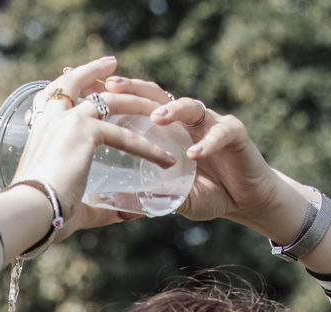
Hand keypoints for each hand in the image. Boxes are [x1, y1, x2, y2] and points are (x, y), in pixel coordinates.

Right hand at [9, 56, 176, 235]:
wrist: (29, 211)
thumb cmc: (41, 215)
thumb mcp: (74, 205)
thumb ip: (102, 207)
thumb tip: (129, 213)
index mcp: (38, 132)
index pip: (51, 97)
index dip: (67, 85)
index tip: (83, 79)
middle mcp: (50, 121)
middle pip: (74, 82)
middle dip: (94, 69)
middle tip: (114, 64)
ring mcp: (68, 122)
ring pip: (109, 100)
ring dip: (136, 99)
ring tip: (159, 104)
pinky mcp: (85, 132)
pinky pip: (124, 134)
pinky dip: (148, 147)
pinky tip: (166, 159)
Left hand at [103, 79, 296, 229]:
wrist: (243, 200)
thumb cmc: (203, 193)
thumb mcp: (169, 196)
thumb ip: (147, 196)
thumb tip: (114, 206)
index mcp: (166, 130)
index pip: (137, 105)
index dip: (114, 96)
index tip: (87, 89)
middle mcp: (185, 120)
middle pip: (158, 95)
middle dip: (135, 88)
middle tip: (113, 87)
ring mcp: (210, 123)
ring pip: (190, 106)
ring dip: (172, 109)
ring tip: (157, 118)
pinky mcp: (235, 133)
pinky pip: (221, 132)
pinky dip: (207, 142)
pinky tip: (194, 153)